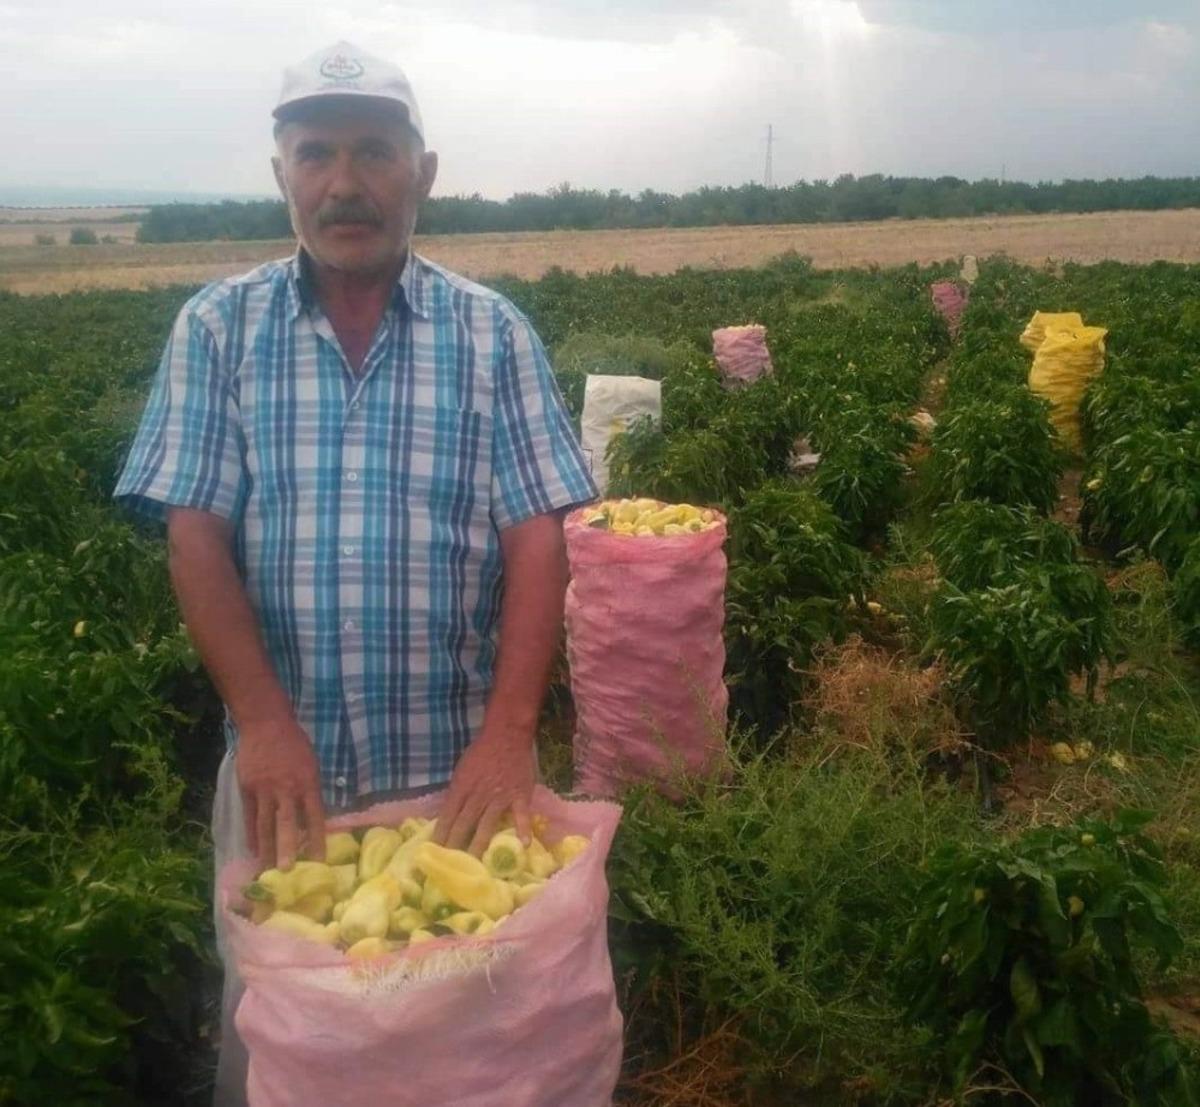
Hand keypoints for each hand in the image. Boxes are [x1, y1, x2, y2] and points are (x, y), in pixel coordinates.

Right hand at [237, 716, 325, 869]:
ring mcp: (264, 789)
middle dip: (287, 849)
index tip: (319, 861)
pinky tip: (253, 850)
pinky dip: (251, 834)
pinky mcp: (247, 788)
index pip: (315, 816)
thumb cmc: (295, 743)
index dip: (317, 839)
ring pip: (265, 824)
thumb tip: (313, 817)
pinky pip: (250, 816)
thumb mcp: (312, 763)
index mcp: (307, 782)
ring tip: (267, 870)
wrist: (266, 724)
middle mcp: (286, 788)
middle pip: (287, 824)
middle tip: (287, 872)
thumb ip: (311, 789)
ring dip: (267, 848)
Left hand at [434, 728, 535, 854]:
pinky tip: (524, 844)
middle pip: (464, 824)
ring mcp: (500, 797)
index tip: (435, 853)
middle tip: (450, 866)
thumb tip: (448, 815)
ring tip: (475, 865)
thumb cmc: (481, 752)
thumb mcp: (461, 770)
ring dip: (480, 844)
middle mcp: (478, 795)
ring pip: (487, 824)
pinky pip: (521, 814)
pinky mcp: (519, 795)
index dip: (441, 835)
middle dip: (455, 846)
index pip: (448, 816)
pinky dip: (523, 828)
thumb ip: (457, 793)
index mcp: (462, 788)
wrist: (506, 736)